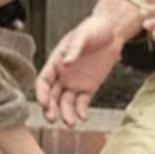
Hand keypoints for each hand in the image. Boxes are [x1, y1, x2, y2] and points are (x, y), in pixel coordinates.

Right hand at [36, 12, 132, 126]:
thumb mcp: (83, 35)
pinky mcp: (89, 88)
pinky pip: (82, 103)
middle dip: (50, 109)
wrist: (113, 32)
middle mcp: (62, 75)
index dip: (41, 93)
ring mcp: (75, 83)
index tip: (44, 103)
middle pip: (51, 96)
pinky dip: (81, 112)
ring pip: (65, 103)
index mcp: (56, 62)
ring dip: (66, 114)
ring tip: (70, 123)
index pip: (43, 81)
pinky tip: (83, 117)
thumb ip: (74, 49)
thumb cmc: (94, 29)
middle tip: (52, 119)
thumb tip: (66, 62)